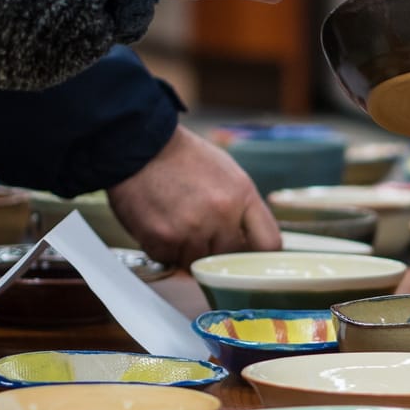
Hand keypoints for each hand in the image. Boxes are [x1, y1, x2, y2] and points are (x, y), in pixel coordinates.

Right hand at [106, 125, 281, 267]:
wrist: (140, 145)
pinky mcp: (162, 239)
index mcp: (242, 195)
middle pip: (230, 258)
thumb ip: (242, 209)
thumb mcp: (229, 174)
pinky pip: (169, 260)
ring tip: (177, 223)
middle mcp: (221, 214)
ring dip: (188, 251)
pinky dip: (164, 249)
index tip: (250, 259)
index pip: (269, 244)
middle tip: (201, 234)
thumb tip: (249, 243)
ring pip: (198, 263)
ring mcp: (191, 228)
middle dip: (217, 251)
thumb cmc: (184, 158)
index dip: (259, 256)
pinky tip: (160, 224)